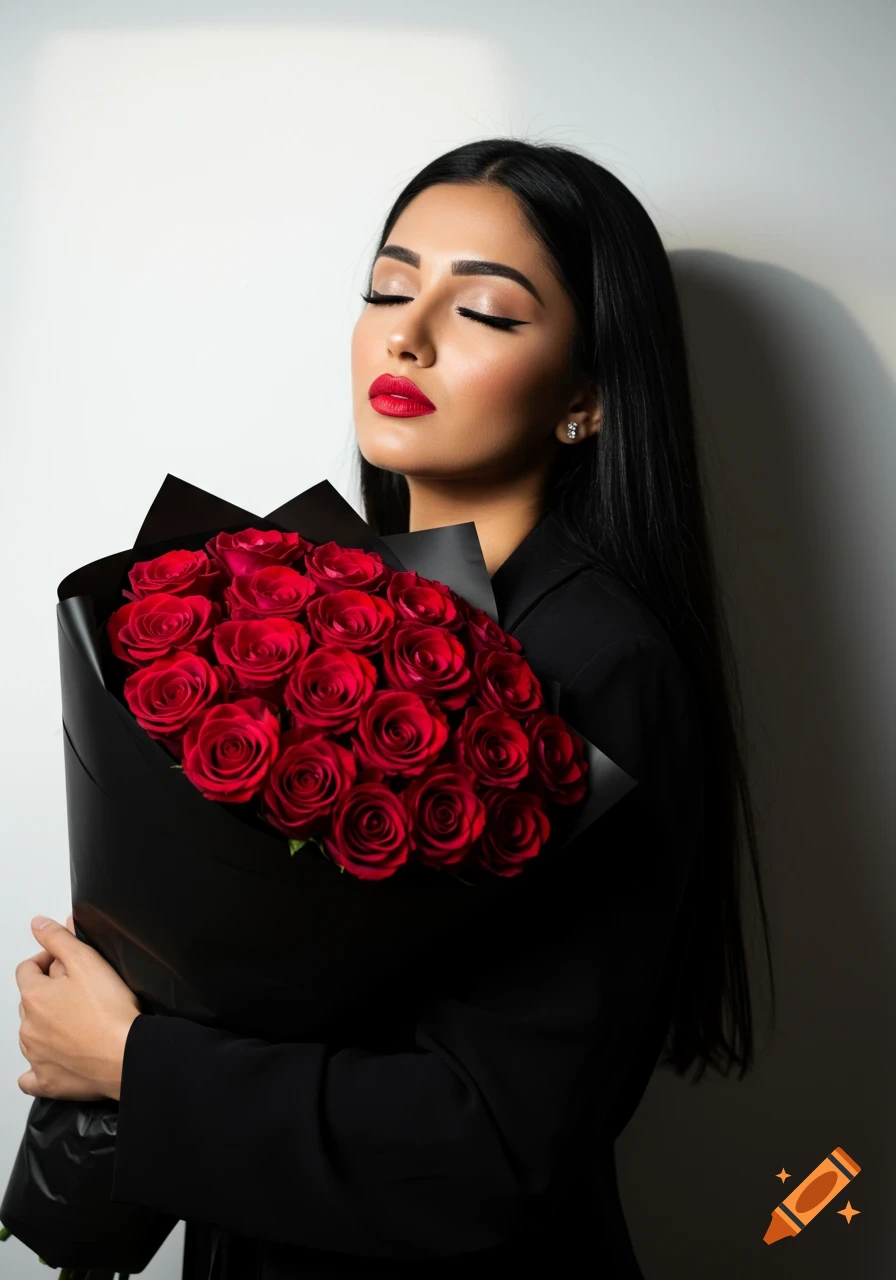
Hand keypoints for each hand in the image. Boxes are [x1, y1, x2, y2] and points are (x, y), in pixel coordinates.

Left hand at [15, 913, 140, 1101]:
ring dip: (46, 1025)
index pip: (27, 969)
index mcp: (34, 996)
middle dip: (49, 991)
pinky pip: (32, 1076)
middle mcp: (28, 1027)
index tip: (63, 962)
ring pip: (31, 1034)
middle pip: (31, 1000)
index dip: (45, 960)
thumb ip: (59, 939)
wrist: (126, 1055)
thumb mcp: (87, 960)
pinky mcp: (48, 1081)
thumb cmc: (110, 1012)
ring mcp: (36, 1056)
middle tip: (80, 989)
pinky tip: (55, 1059)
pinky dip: (39, 1067)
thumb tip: (39, 924)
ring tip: (77, 1020)